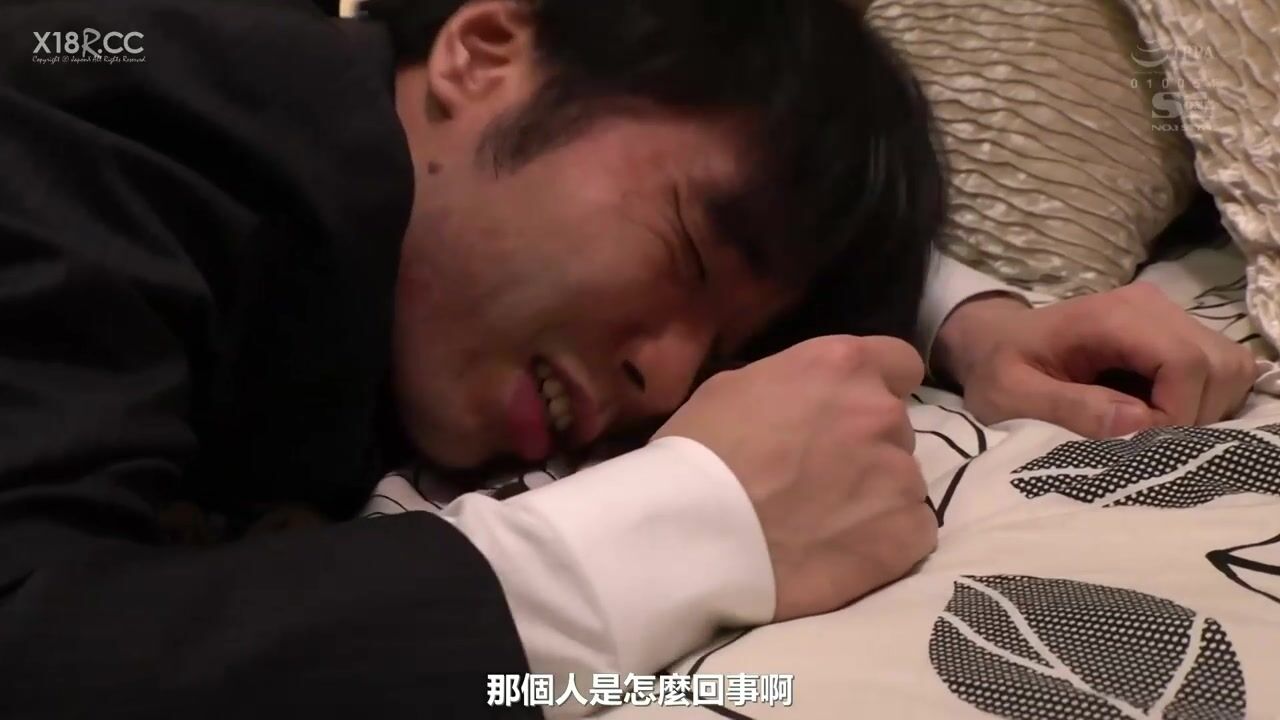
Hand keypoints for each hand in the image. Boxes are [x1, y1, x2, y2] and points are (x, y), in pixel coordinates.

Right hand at [653, 336, 936, 621]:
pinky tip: (841, 552)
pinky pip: (912, 533)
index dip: (877, 389)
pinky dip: (884, 543)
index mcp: (842, 365)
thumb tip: (804, 401)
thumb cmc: (700, 453)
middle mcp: (882, 413)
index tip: (851, 414)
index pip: (901, 363)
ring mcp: (901, 476)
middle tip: (821, 478)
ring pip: (903, 482)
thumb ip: (790, 384)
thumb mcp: (734, 386)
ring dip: (874, 497)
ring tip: (824, 523)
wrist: (695, 534)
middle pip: (895, 429)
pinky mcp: (905, 536)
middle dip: (867, 448)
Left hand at [934, 283, 1258, 437]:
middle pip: (1219, 366)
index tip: (1135, 442)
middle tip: (1143, 439)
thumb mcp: (1010, 396)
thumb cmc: (997, 369)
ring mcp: (1170, 317)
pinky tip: (1160, 413)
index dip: (1174, 414)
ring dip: (1204, 409)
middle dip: (1193, 416)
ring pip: (1230, 368)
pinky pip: (1221, 370)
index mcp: (1112, 316)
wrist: (995, 343)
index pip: (1185, 364)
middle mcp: (1153, 307)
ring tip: (1151, 426)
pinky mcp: (1176, 335)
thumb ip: (1066, 408)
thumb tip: (1136, 422)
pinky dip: (1205, 401)